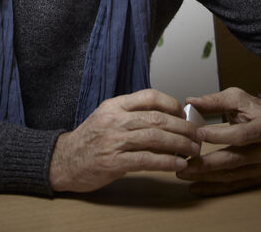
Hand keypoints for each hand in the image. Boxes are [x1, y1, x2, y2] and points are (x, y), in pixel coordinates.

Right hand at [49, 88, 199, 192]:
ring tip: (193, 150)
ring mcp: (114, 141)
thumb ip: (131, 114)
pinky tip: (178, 164)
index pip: (148, 96)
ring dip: (179, 144)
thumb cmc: (89, 140)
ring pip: (155, 138)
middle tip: (197, 134)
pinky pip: (146, 160)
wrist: (62, 161)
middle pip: (157, 118)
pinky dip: (166, 161)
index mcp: (114, 105)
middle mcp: (115, 120)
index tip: (184, 112)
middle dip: (182, 126)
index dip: (171, 103)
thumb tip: (165, 117)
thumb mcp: (106, 117)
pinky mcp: (113, 162)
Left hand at [177, 87, 260, 195]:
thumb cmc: (258, 112)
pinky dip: (213, 188)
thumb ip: (215, 101)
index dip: (218, 136)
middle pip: (234, 160)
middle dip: (206, 163)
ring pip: (231, 176)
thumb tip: (191, 102)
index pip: (240, 135)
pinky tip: (196, 187)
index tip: (197, 135)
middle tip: (184, 162)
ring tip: (184, 172)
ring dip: (205, 176)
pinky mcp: (256, 178)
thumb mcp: (239, 99)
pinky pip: (233, 186)